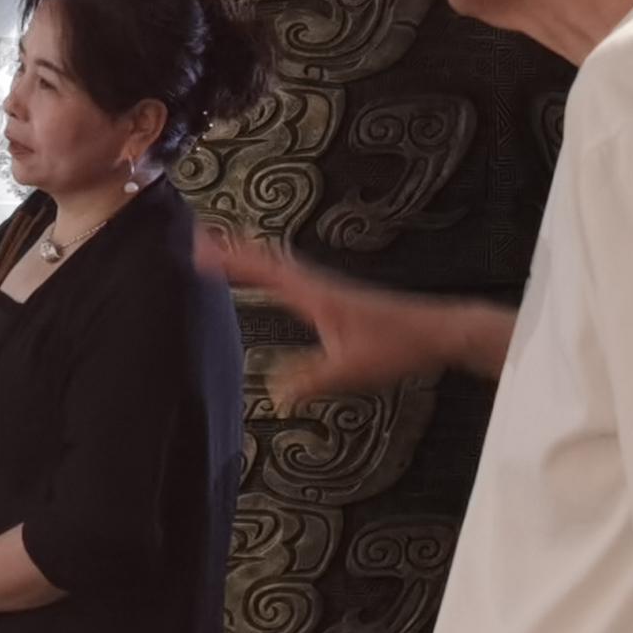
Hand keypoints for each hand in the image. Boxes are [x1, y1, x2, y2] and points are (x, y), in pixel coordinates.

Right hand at [200, 226, 503, 408]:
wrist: (435, 331)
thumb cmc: (397, 346)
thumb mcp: (351, 370)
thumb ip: (311, 381)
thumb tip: (276, 397)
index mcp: (315, 295)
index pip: (263, 271)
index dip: (230, 260)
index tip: (199, 251)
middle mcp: (317, 283)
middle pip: (265, 258)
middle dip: (230, 246)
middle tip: (197, 235)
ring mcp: (325, 286)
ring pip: (277, 262)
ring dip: (248, 252)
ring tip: (220, 246)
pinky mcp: (332, 294)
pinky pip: (289, 273)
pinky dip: (268, 266)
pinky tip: (266, 273)